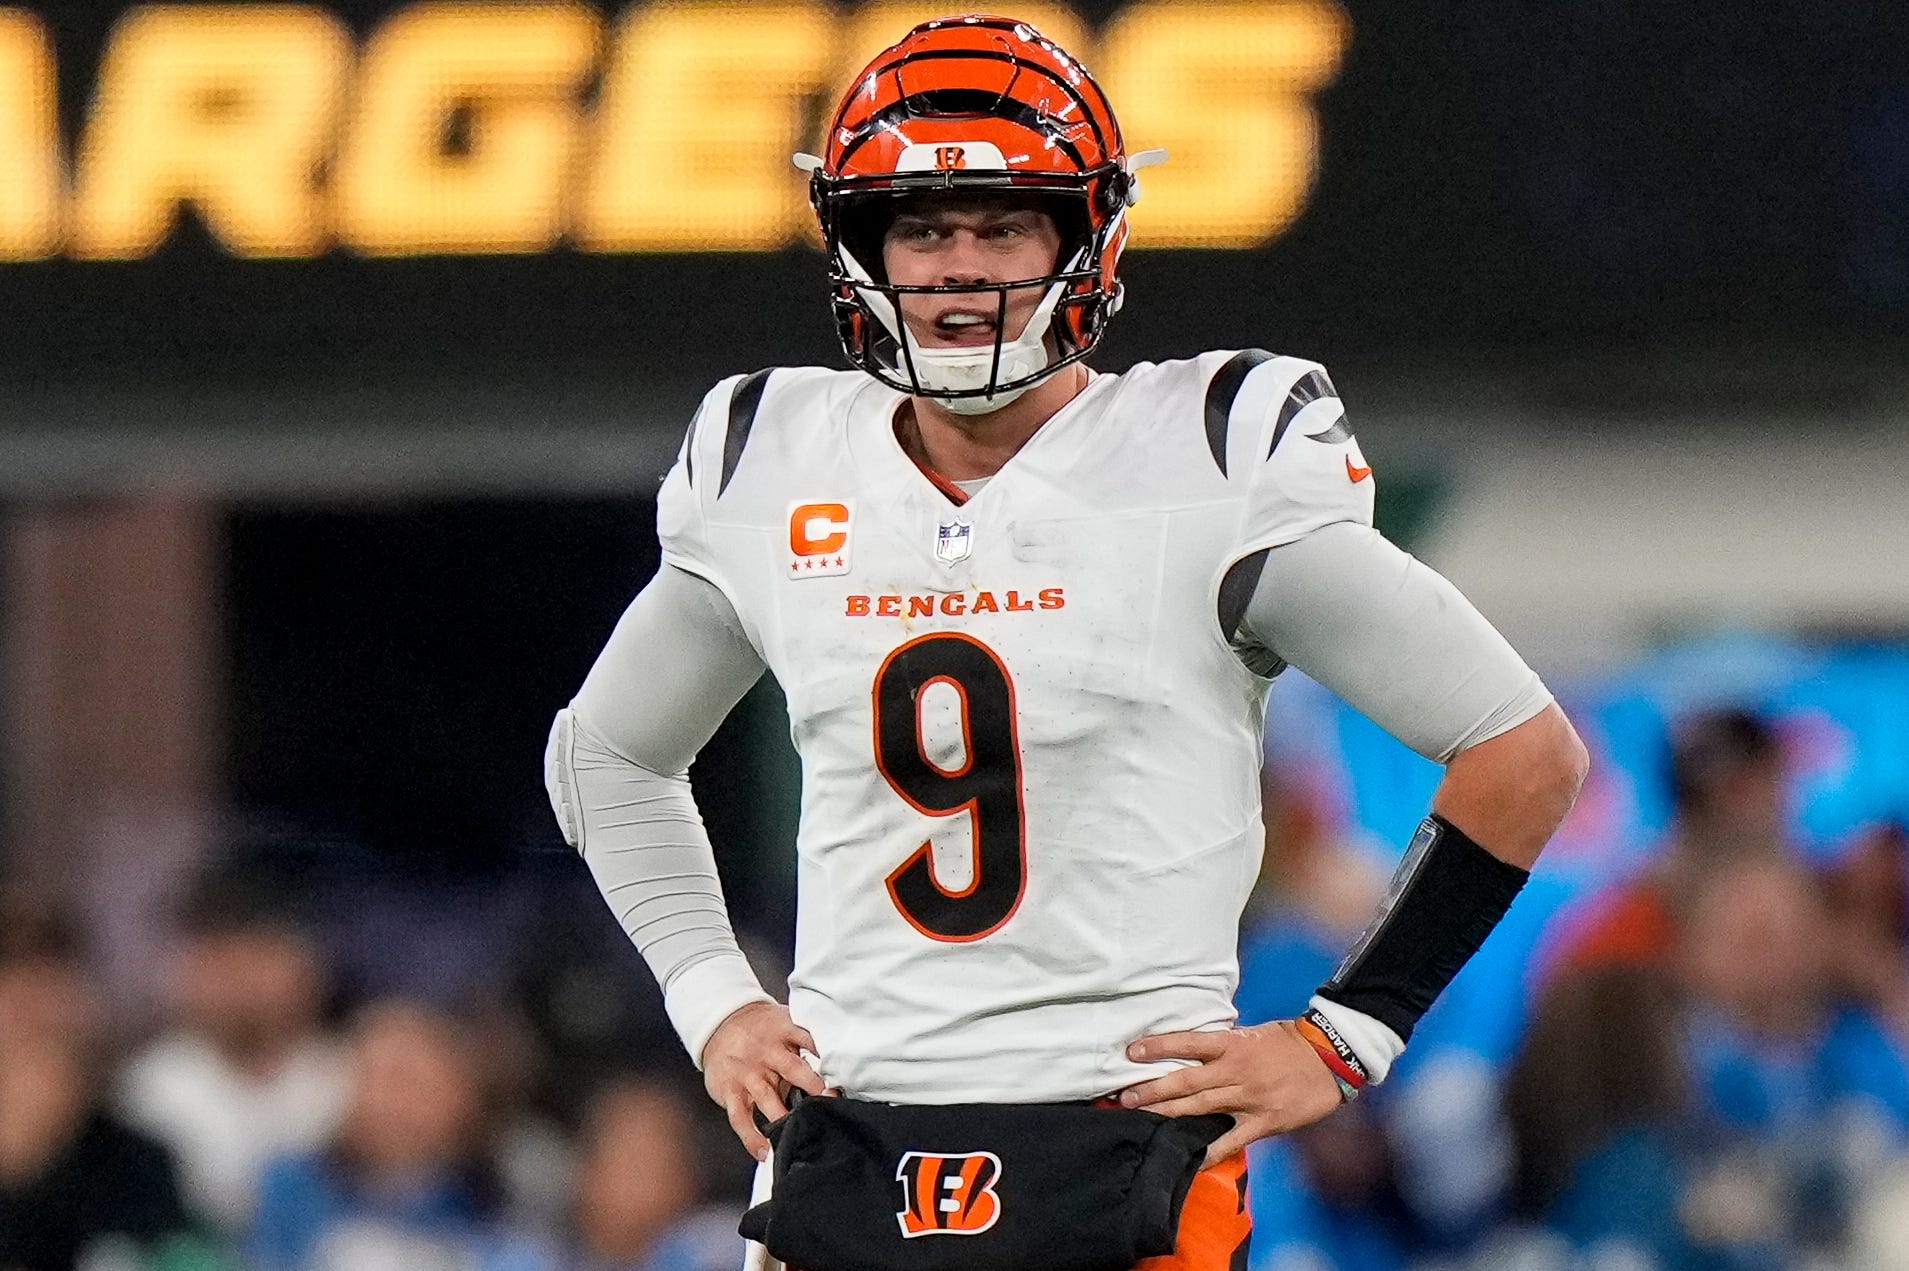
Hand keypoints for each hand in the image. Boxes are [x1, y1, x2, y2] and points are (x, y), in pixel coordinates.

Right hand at [702, 1001, 829, 1161]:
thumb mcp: (784, 1024)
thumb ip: (806, 1041)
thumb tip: (839, 1065)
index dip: (828, 1055)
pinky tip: (764, 1153)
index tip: (844, 1072)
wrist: (719, 1024)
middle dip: (814, 1087)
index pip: (810, 1040)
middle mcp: (766, 1052)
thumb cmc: (761, 1029)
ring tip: (801, 1134)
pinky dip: (751, 1138)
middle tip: (830, 1103)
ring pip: (768, 1098)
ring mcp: (748, 1073)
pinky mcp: (731, 1091)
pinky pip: (741, 1118)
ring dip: (785, 1118)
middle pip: (793, 1070)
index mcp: (784, 1032)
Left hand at [1120, 1021, 1343, 1163]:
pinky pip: (1230, 1140)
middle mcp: (1235, 1071)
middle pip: (1185, 1081)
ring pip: (1199, 1107)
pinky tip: (1189, 1160)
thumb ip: (1224, 1045)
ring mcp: (1248, 1098)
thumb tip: (1192, 1050)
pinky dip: (1209, 1151)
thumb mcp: (1253, 1034)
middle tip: (1124, 1097)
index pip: (1186, 1043)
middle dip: (1152, 1089)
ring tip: (1141, 1118)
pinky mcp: (1262, 1122)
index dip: (1157, 1047)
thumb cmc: (1289, 1042)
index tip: (1131, 1053)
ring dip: (1168, 1114)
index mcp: (1231, 1045)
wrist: (1329, 1058)